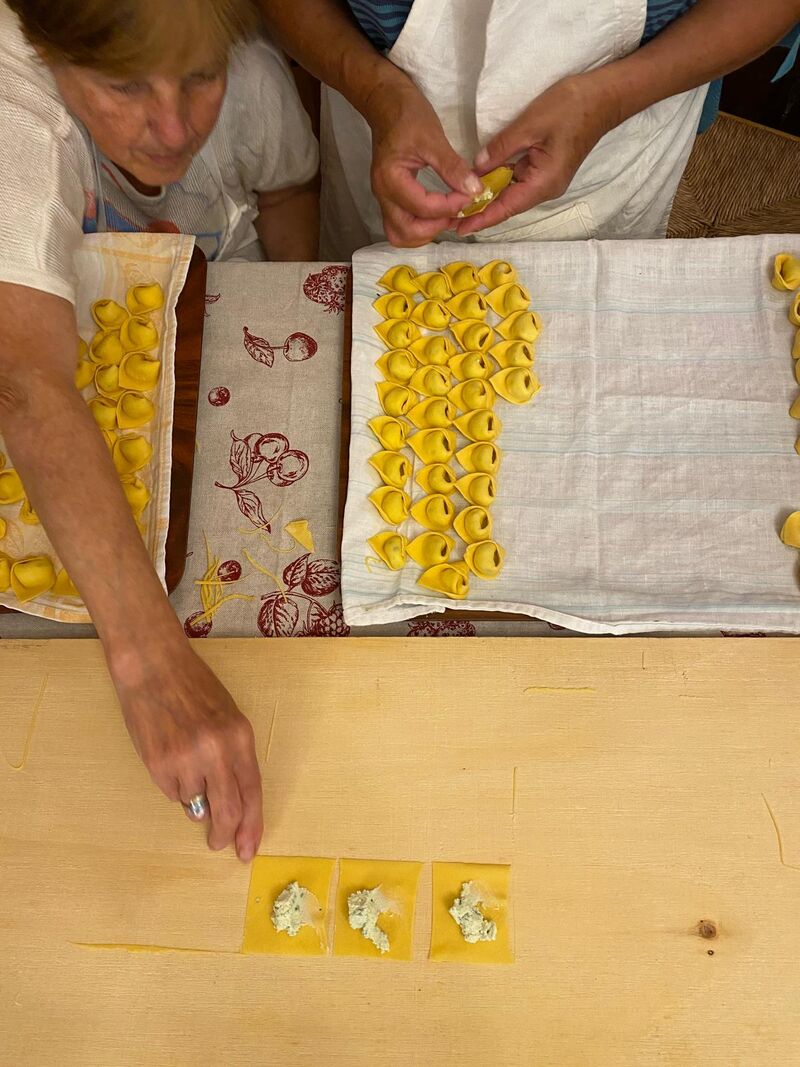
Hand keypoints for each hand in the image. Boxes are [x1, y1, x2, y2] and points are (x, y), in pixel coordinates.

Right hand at [113, 641, 262, 860]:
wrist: (153, 667)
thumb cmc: (193, 688)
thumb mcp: (227, 718)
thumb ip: (232, 758)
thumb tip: (227, 803)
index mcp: (239, 737)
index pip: (252, 792)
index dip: (252, 825)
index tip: (248, 847)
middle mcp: (216, 751)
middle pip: (227, 810)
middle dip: (224, 834)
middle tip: (218, 843)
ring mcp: (186, 760)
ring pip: (194, 803)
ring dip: (193, 797)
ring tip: (184, 763)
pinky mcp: (158, 765)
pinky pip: (171, 793)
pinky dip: (173, 785)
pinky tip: (168, 756)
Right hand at [364, 77, 482, 245]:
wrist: (386, 102)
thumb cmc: (407, 115)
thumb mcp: (433, 137)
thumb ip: (452, 167)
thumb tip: (474, 190)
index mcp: (390, 179)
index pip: (422, 208)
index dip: (449, 207)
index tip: (470, 195)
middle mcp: (383, 194)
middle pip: (405, 232)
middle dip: (434, 228)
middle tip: (457, 211)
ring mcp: (384, 198)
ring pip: (400, 234)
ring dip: (425, 232)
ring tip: (447, 216)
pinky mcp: (390, 198)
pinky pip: (401, 225)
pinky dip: (420, 227)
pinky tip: (437, 214)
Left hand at [455, 72, 621, 236]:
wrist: (603, 97)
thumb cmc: (571, 107)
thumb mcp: (530, 124)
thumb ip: (502, 148)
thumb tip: (477, 168)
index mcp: (543, 183)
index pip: (505, 208)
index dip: (480, 218)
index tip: (458, 228)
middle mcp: (545, 188)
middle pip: (507, 206)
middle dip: (479, 212)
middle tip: (449, 217)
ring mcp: (547, 180)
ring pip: (511, 194)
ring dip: (487, 198)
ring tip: (459, 204)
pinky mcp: (546, 170)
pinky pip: (518, 181)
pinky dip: (499, 184)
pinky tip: (480, 184)